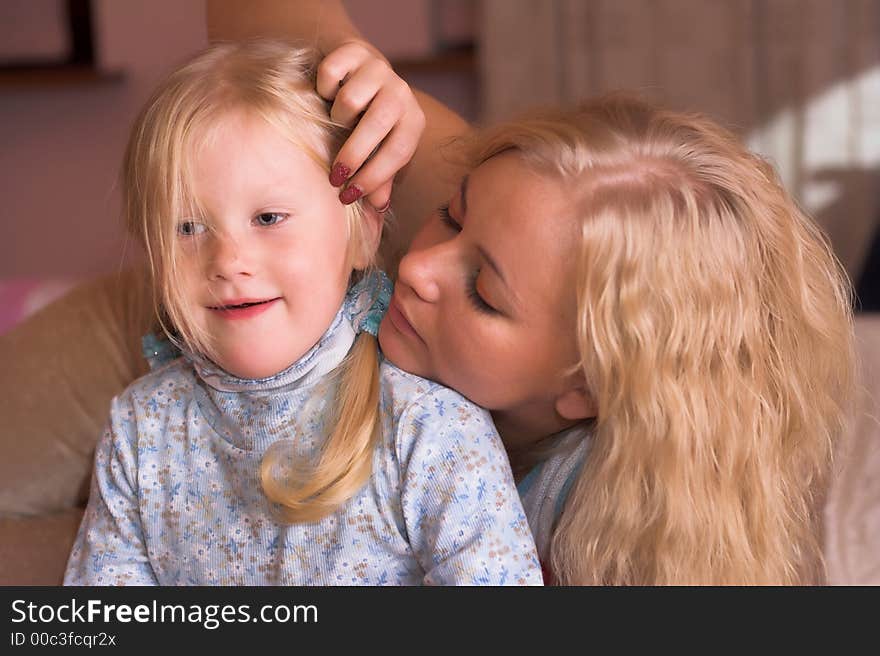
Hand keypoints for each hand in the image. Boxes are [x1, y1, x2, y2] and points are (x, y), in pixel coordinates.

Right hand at [317, 40, 425, 210]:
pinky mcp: (353, 50)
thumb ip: (380, 178)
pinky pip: (330, 74)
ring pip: (350, 100)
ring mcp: (378, 69)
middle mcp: (401, 92)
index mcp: (412, 120)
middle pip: (377, 125)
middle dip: (353, 155)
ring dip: (336, 118)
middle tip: (334, 177)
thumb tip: (378, 207)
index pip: (398, 152)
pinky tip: (327, 96)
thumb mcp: (379, 151)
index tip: (350, 196)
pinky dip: (323, 89)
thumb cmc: (369, 124)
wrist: (359, 72)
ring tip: (335, 124)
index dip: (374, 177)